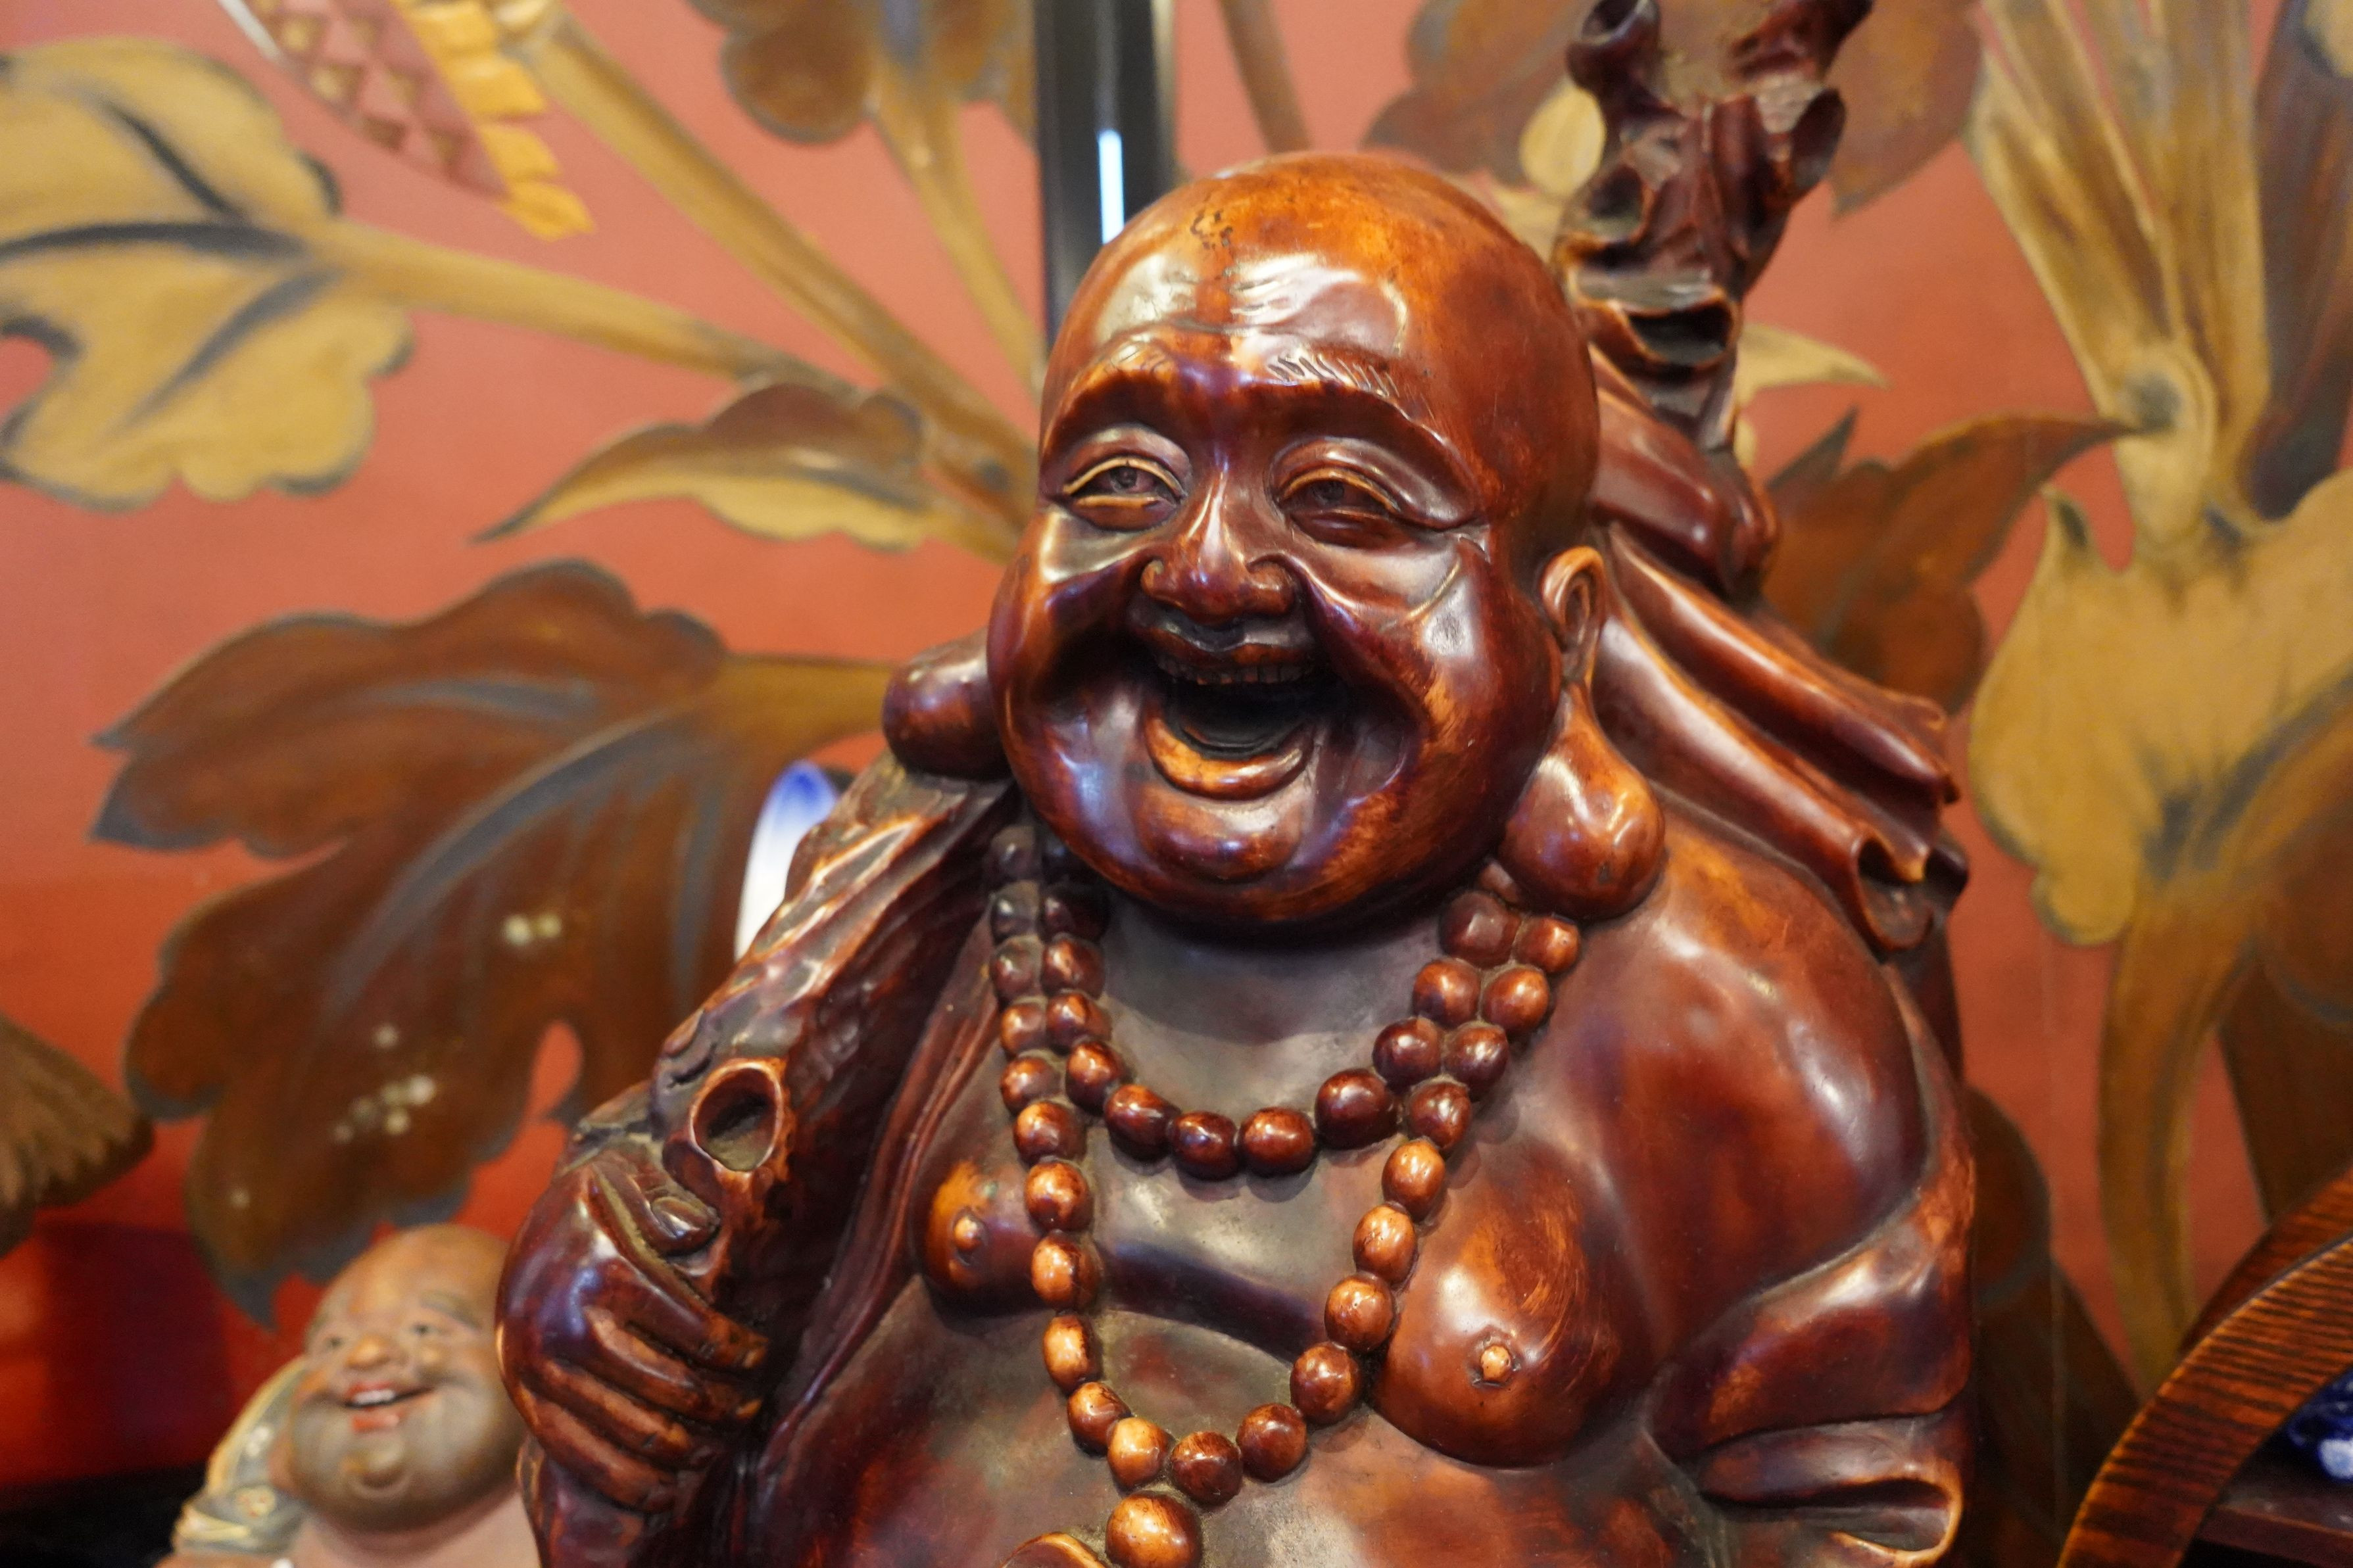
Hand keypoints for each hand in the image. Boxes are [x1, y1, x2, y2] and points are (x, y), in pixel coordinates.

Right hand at [497, 1137, 770, 1513]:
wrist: (526, 1234)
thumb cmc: (599, 1202)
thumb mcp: (626, 1176)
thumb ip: (665, 1199)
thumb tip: (695, 1231)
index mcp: (604, 1272)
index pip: (698, 1332)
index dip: (743, 1355)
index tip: (763, 1360)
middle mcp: (567, 1327)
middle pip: (674, 1390)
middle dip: (726, 1405)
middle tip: (752, 1408)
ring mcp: (539, 1370)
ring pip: (635, 1433)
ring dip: (690, 1448)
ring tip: (721, 1444)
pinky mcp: (524, 1401)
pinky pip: (581, 1459)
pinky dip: (630, 1482)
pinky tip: (668, 1488)